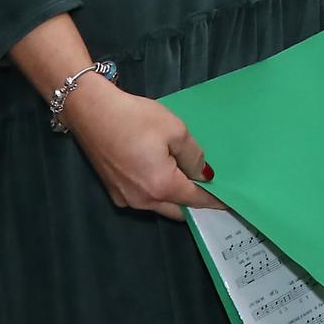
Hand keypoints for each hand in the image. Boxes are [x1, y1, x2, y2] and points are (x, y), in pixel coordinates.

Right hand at [63, 80, 221, 221]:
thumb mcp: (176, 131)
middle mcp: (142, 200)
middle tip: (214, 194)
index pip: (195, 200)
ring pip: (159, 206)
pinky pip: (144, 199)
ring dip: (176, 199)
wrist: (92, 113)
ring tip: (192, 184)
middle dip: (196, 204)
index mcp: (161, 187)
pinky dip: (158, 193)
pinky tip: (165, 177)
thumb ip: (194, 156)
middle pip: (177, 210)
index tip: (231, 203)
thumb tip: (203, 173)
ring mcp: (125, 198)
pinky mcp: (113, 190)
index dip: (215, 201)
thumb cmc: (136, 120)